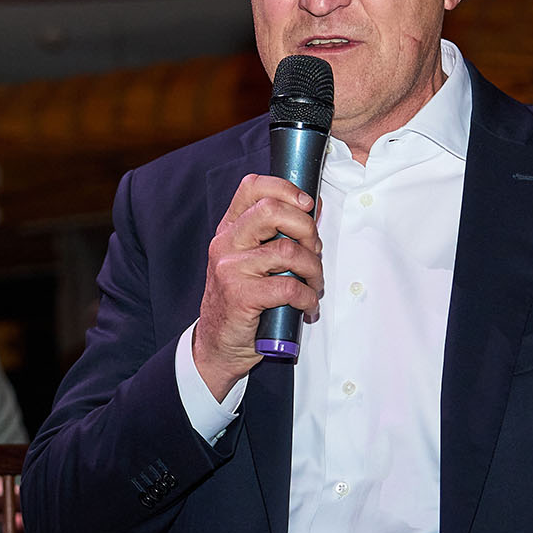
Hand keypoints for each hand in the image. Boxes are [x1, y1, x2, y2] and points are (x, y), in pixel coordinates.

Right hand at [192, 174, 323, 398]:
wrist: (218, 345)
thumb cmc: (242, 301)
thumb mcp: (254, 261)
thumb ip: (279, 235)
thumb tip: (314, 208)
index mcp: (230, 229)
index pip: (253, 187)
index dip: (285, 188)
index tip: (307, 204)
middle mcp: (226, 243)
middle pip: (272, 210)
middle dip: (306, 228)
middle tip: (314, 250)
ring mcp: (230, 269)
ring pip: (287, 251)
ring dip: (313, 269)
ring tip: (314, 284)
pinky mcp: (240, 296)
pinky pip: (288, 287)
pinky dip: (307, 297)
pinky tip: (307, 305)